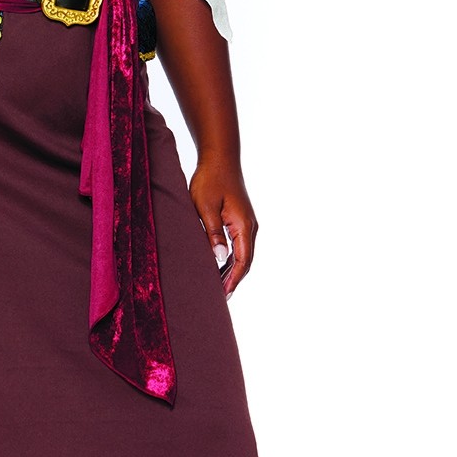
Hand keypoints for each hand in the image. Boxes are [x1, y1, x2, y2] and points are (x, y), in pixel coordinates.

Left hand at [188, 155, 257, 297]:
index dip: (233, 280)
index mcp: (244, 226)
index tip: (224, 295)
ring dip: (232, 271)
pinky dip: (232, 259)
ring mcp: (246, 223)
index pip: (242, 261)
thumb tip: (221, 259)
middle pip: (245, 261)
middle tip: (220, 298)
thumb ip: (213, 233)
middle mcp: (250, 227)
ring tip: (219, 287)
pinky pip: (239, 245)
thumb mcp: (206, 208)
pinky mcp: (240, 220)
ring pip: (243, 254)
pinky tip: (220, 266)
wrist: (219, 158)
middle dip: (234, 280)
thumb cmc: (210, 180)